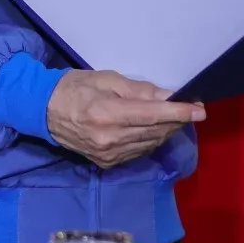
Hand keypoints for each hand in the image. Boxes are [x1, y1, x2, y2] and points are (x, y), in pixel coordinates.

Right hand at [46, 70, 204, 168]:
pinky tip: (154, 128)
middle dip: (177, 120)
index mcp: (107, 114)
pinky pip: (138, 152)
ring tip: (175, 116)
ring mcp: (107, 155)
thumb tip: (167, 97)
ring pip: (150, 143)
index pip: (152, 116)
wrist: (43, 112)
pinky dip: (151, 139)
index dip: (179, 113)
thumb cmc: (75, 88)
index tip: (200, 110)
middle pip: (155, 131)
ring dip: (166, 130)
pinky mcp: (106, 163)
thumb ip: (139, 90)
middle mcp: (109, 139)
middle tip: (192, 107)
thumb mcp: (107, 79)